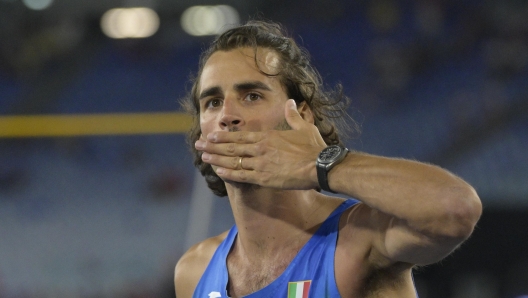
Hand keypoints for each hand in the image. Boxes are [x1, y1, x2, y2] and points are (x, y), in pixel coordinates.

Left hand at [195, 99, 326, 189]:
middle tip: (198, 144)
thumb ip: (293, 115)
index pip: (240, 135)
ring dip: (217, 159)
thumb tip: (291, 102)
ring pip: (233, 161)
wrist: (321, 166)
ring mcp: (261, 164)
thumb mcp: (304, 127)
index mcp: (267, 136)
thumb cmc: (314, 148)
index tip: (211, 135)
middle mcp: (260, 149)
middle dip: (213, 146)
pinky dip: (229, 174)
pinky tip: (218, 172)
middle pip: (231, 147)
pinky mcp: (265, 178)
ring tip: (203, 157)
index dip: (224, 136)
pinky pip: (242, 176)